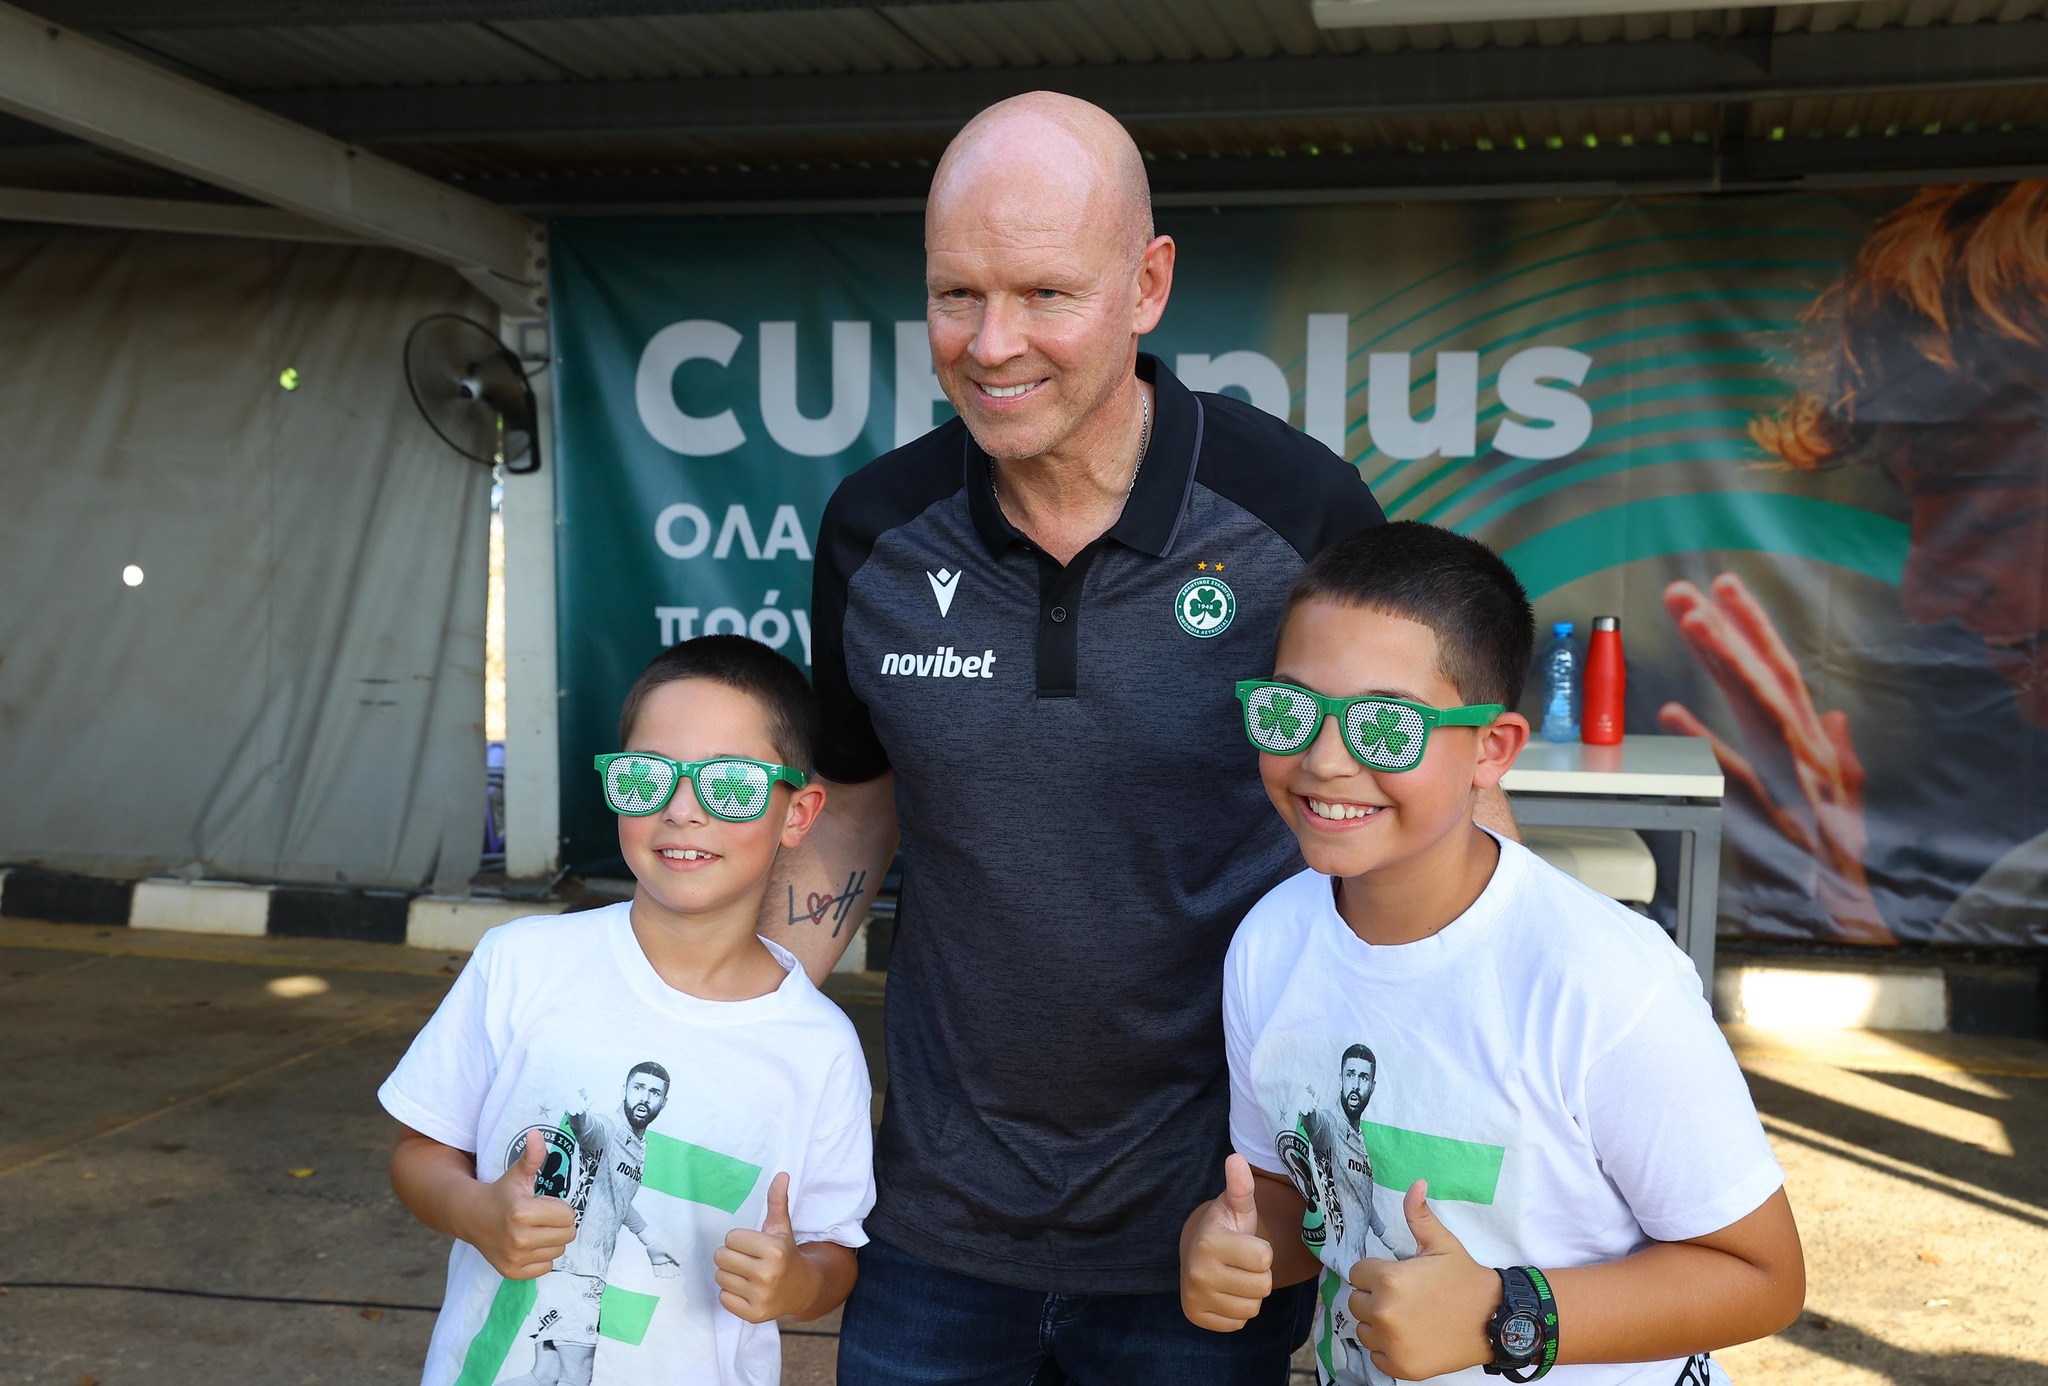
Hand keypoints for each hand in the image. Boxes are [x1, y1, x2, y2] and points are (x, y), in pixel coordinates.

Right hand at [464, 1131, 576, 1279]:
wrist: (471, 1217)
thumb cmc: (501, 1194)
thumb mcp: (517, 1173)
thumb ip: (531, 1156)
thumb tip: (536, 1134)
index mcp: (522, 1212)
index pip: (568, 1215)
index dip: (560, 1207)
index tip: (544, 1203)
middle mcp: (518, 1238)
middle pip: (567, 1235)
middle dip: (559, 1224)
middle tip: (542, 1217)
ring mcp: (515, 1258)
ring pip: (558, 1252)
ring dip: (551, 1240)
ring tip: (534, 1230)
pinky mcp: (513, 1273)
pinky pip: (546, 1268)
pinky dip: (541, 1257)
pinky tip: (528, 1245)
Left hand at [646, 1243, 682, 1279]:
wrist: (653, 1238)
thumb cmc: (664, 1242)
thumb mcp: (671, 1249)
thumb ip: (676, 1256)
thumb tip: (681, 1263)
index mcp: (672, 1255)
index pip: (676, 1264)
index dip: (677, 1269)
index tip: (678, 1274)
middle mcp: (667, 1258)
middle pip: (669, 1268)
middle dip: (670, 1273)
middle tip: (671, 1277)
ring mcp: (660, 1260)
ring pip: (663, 1269)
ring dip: (664, 1273)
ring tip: (664, 1277)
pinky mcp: (654, 1261)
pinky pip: (655, 1268)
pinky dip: (656, 1272)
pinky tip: (657, 1275)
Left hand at [715, 1173, 818, 1322]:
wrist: (803, 1288)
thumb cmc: (786, 1253)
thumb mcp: (782, 1228)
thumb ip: (777, 1201)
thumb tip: (781, 1174)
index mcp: (774, 1250)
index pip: (731, 1238)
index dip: (739, 1240)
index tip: (753, 1245)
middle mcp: (768, 1274)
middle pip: (722, 1258)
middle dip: (731, 1256)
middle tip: (747, 1260)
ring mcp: (761, 1297)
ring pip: (720, 1278)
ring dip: (730, 1275)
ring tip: (747, 1274)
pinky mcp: (754, 1315)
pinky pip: (723, 1299)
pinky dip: (731, 1294)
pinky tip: (747, 1290)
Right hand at [1179, 1154, 1274, 1331]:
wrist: (1193, 1249)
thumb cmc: (1224, 1227)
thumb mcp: (1236, 1206)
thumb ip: (1241, 1186)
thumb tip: (1236, 1158)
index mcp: (1210, 1242)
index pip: (1265, 1259)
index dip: (1262, 1252)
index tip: (1245, 1243)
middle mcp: (1198, 1271)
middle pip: (1263, 1287)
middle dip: (1258, 1275)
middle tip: (1241, 1262)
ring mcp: (1195, 1297)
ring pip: (1252, 1308)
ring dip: (1249, 1294)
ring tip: (1234, 1276)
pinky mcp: (1196, 1316)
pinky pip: (1238, 1324)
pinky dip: (1235, 1311)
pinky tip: (1224, 1292)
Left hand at [1347, 1181, 1498, 1379]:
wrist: (1496, 1320)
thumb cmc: (1465, 1279)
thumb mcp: (1442, 1244)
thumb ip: (1419, 1215)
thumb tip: (1416, 1183)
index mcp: (1388, 1280)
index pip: (1357, 1273)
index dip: (1375, 1273)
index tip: (1397, 1276)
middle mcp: (1384, 1313)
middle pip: (1356, 1302)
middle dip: (1374, 1298)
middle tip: (1403, 1297)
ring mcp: (1391, 1344)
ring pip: (1364, 1330)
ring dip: (1378, 1325)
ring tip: (1406, 1317)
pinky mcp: (1401, 1367)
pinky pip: (1377, 1357)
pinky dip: (1388, 1350)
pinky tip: (1410, 1338)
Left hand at [1661, 574, 1892, 943]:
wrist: (1844, 910)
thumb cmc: (1834, 850)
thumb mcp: (1843, 796)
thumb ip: (1836, 750)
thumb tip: (1839, 714)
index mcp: (1809, 740)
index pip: (1779, 670)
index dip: (1752, 625)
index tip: (1722, 585)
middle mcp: (1804, 750)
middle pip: (1764, 678)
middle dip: (1726, 630)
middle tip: (1683, 592)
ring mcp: (1791, 780)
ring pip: (1758, 708)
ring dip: (1726, 663)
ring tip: (1692, 625)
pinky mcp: (1772, 815)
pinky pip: (1737, 773)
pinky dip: (1708, 744)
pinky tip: (1674, 714)